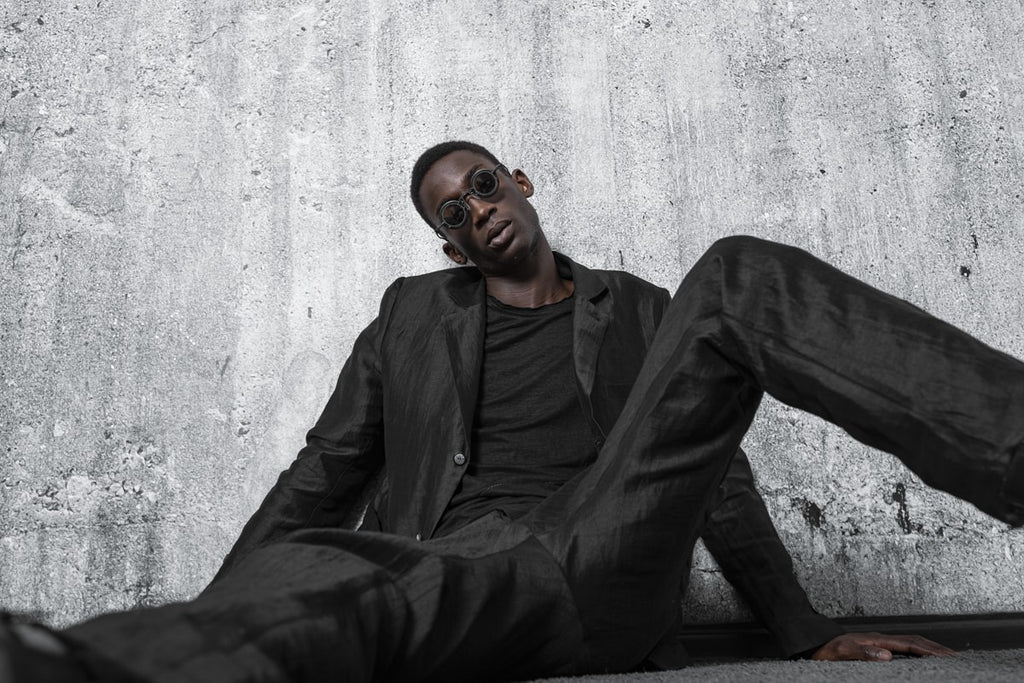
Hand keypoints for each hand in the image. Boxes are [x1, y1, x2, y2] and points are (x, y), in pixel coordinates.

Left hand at [810, 632, 956, 660]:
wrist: (812, 643)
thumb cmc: (825, 649)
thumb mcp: (841, 653)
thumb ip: (863, 653)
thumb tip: (887, 655)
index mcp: (876, 639)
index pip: (910, 644)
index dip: (930, 650)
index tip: (948, 657)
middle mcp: (880, 639)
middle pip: (915, 641)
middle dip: (937, 648)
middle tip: (958, 658)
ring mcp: (878, 642)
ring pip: (911, 642)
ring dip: (930, 649)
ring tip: (947, 657)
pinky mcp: (875, 647)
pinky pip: (903, 648)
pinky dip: (918, 651)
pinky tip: (922, 658)